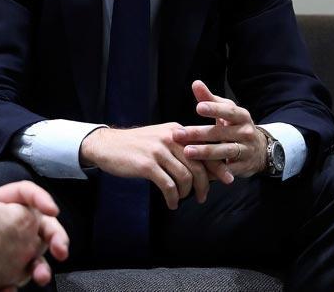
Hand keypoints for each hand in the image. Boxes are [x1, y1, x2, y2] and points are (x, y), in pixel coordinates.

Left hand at [0, 181, 69, 285]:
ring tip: (40, 277)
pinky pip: (15, 277)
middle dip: (55, 236)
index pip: (24, 194)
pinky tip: (7, 289)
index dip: (40, 197)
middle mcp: (4, 225)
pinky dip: (15, 284)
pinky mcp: (0, 272)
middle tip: (61, 251)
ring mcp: (5, 250)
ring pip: (33, 256)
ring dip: (42, 266)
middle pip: (39, 225)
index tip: (52, 209)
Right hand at [79, 122, 211, 208]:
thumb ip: (180, 148)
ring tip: (181, 199)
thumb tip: (203, 167)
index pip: (204, 149)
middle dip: (204, 185)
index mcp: (176, 131)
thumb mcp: (160, 139)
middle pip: (198, 165)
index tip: (227, 179)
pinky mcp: (147, 164)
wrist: (106, 146)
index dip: (218, 166)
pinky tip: (171, 203)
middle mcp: (170, 138)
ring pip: (185, 177)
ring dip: (186, 193)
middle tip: (202, 197)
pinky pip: (168, 186)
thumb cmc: (135, 146)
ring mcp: (158, 151)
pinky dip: (173, 198)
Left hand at [172, 80, 266, 178]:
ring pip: (225, 151)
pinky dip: (214, 170)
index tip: (198, 107)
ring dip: (205, 152)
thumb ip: (209, 99)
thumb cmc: (235, 126)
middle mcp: (246, 132)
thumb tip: (195, 83)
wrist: (259, 150)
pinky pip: (228, 169)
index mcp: (241, 116)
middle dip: (199, 133)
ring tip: (187, 152)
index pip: (228, 111)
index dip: (214, 109)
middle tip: (178, 133)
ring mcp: (246, 150)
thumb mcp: (226, 111)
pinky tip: (200, 170)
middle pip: (221, 133)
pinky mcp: (244, 167)